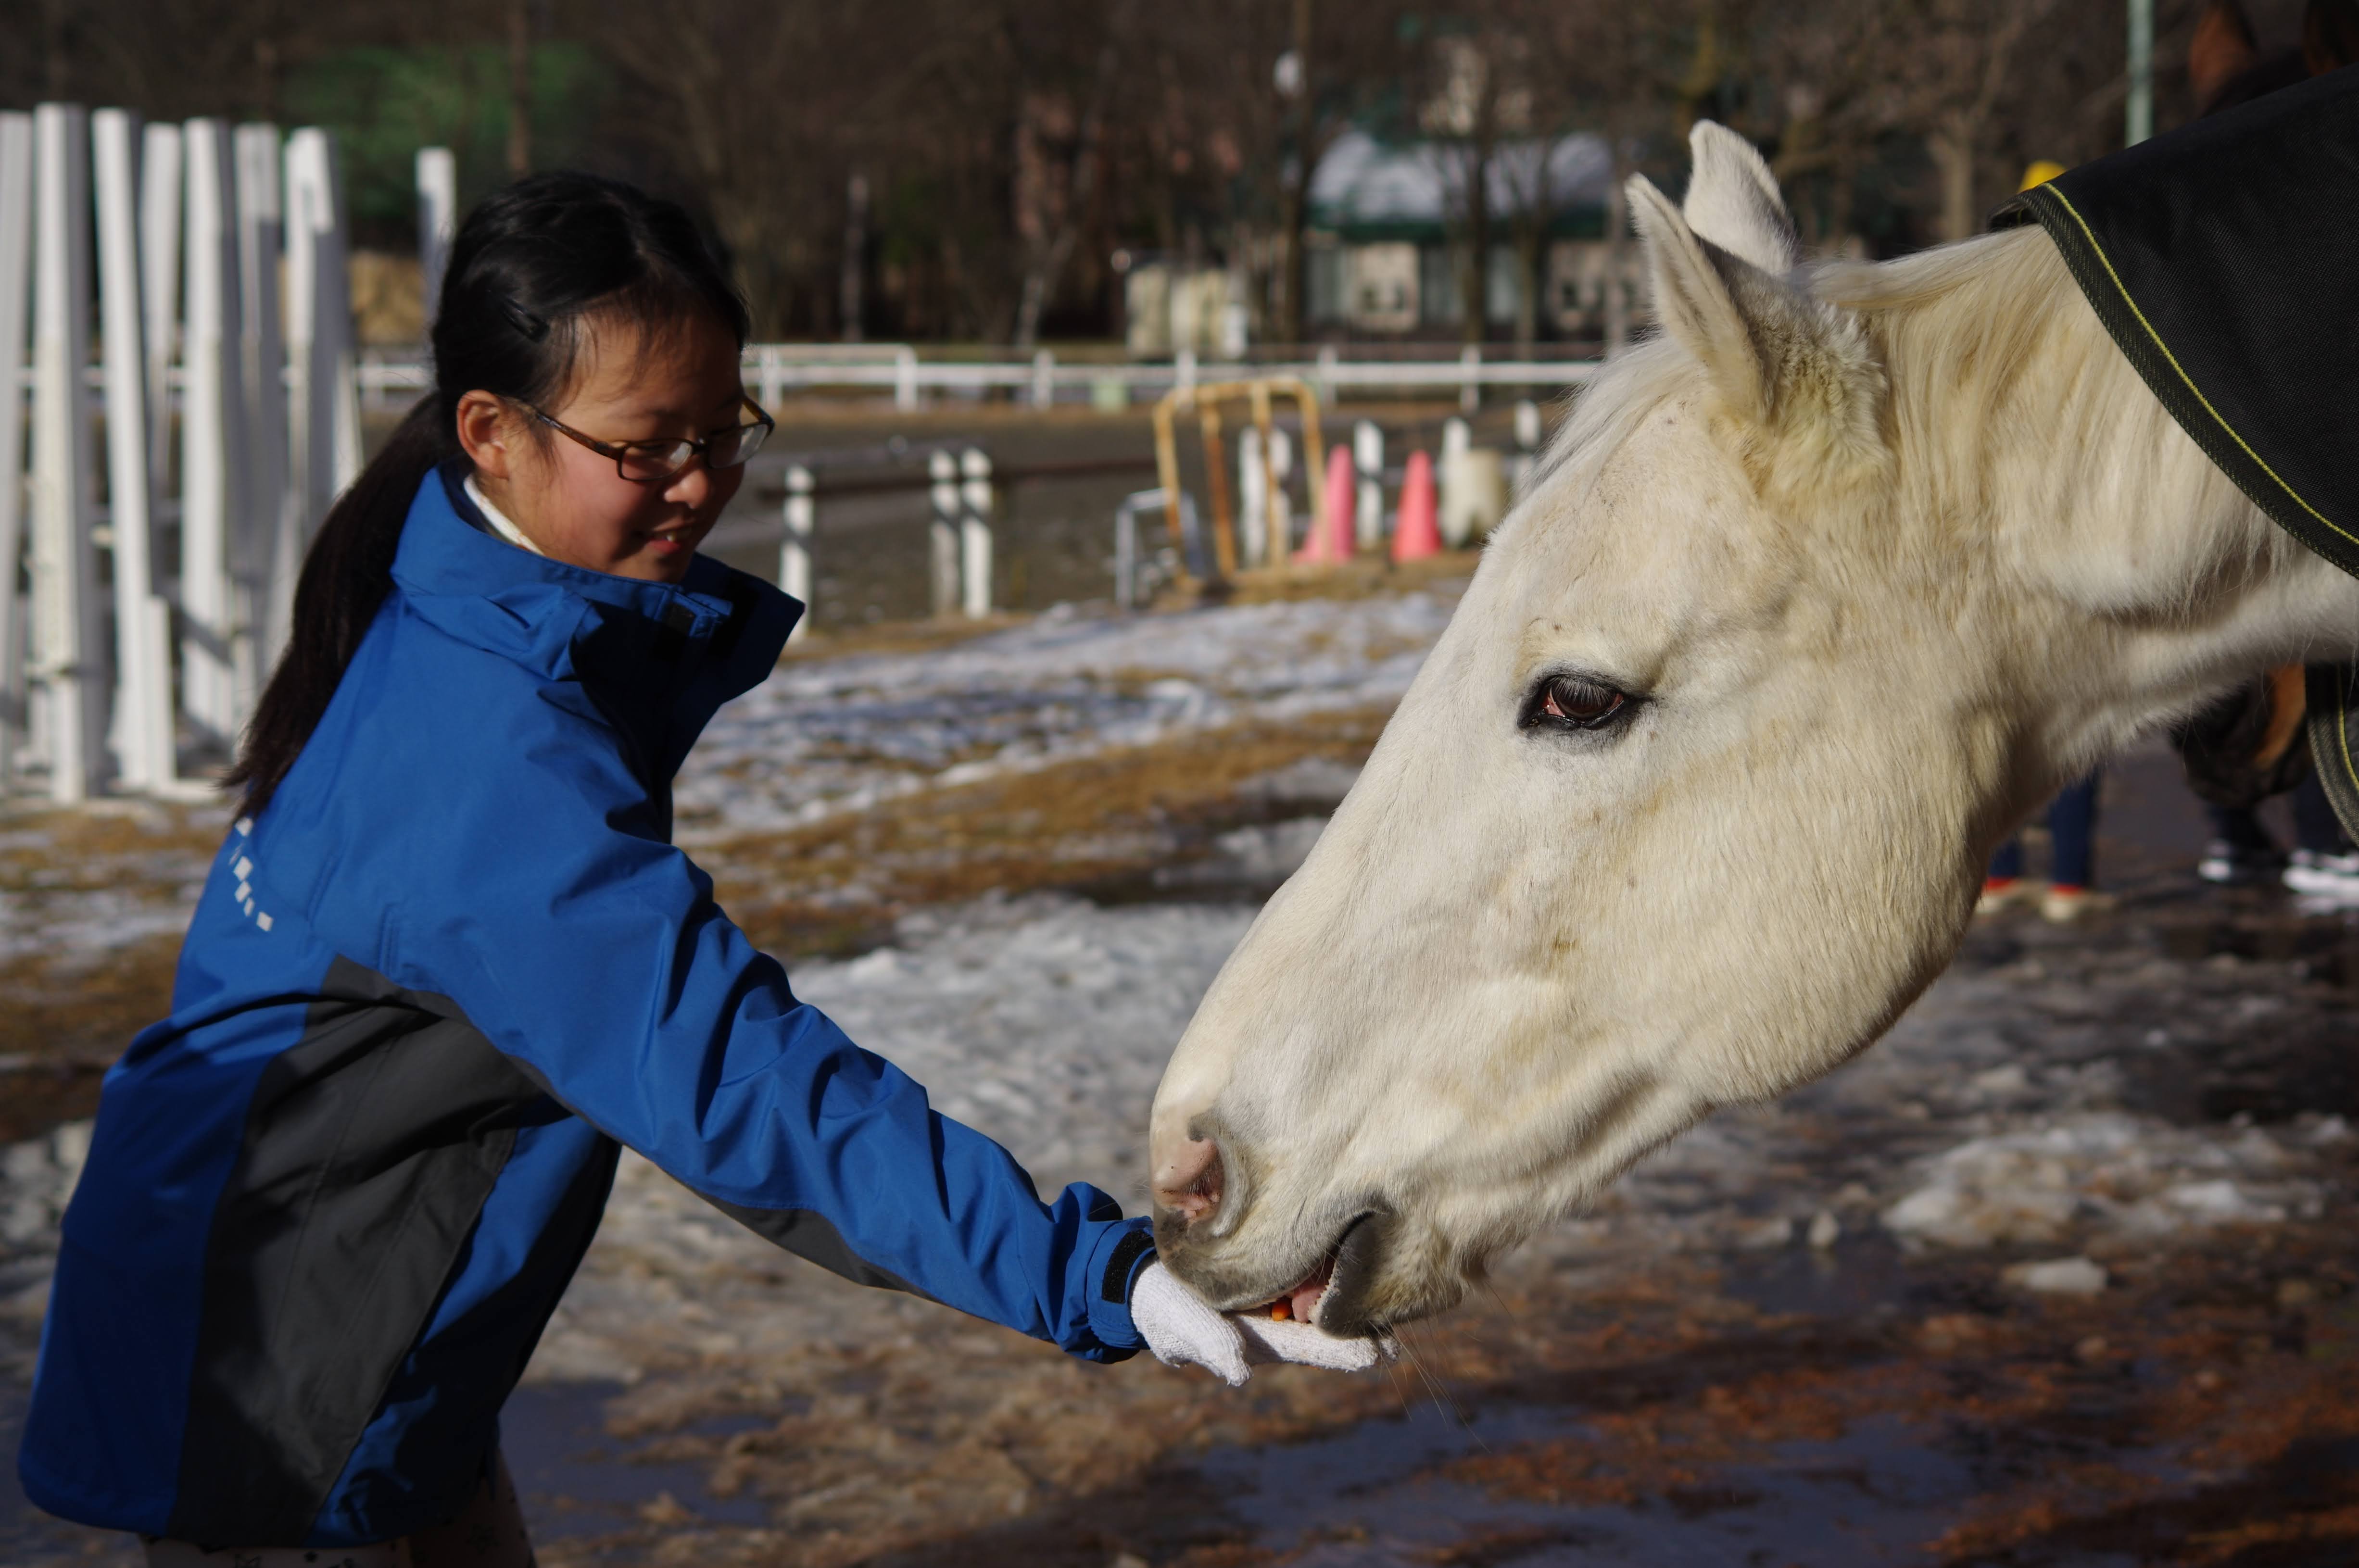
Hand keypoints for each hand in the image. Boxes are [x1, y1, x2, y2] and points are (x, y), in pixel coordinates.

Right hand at [1128, 1260, 1389, 1385]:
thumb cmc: (1162, 1308)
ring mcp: (1276, 1297)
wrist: (1144, 1279)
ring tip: (1392, 1296)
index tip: (1375, 1355)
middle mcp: (1276, 1322)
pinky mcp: (1271, 1271)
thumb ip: (1210, 1345)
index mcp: (1260, 1341)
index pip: (1309, 1348)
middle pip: (1326, 1327)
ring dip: (1353, 1299)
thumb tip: (1238, 1373)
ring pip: (1323, 1299)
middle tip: (1398, 1339)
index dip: (1342, 1350)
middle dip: (1361, 1331)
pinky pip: (1308, 1271)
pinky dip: (1332, 1269)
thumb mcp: (1180, 1327)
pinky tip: (1358, 1255)